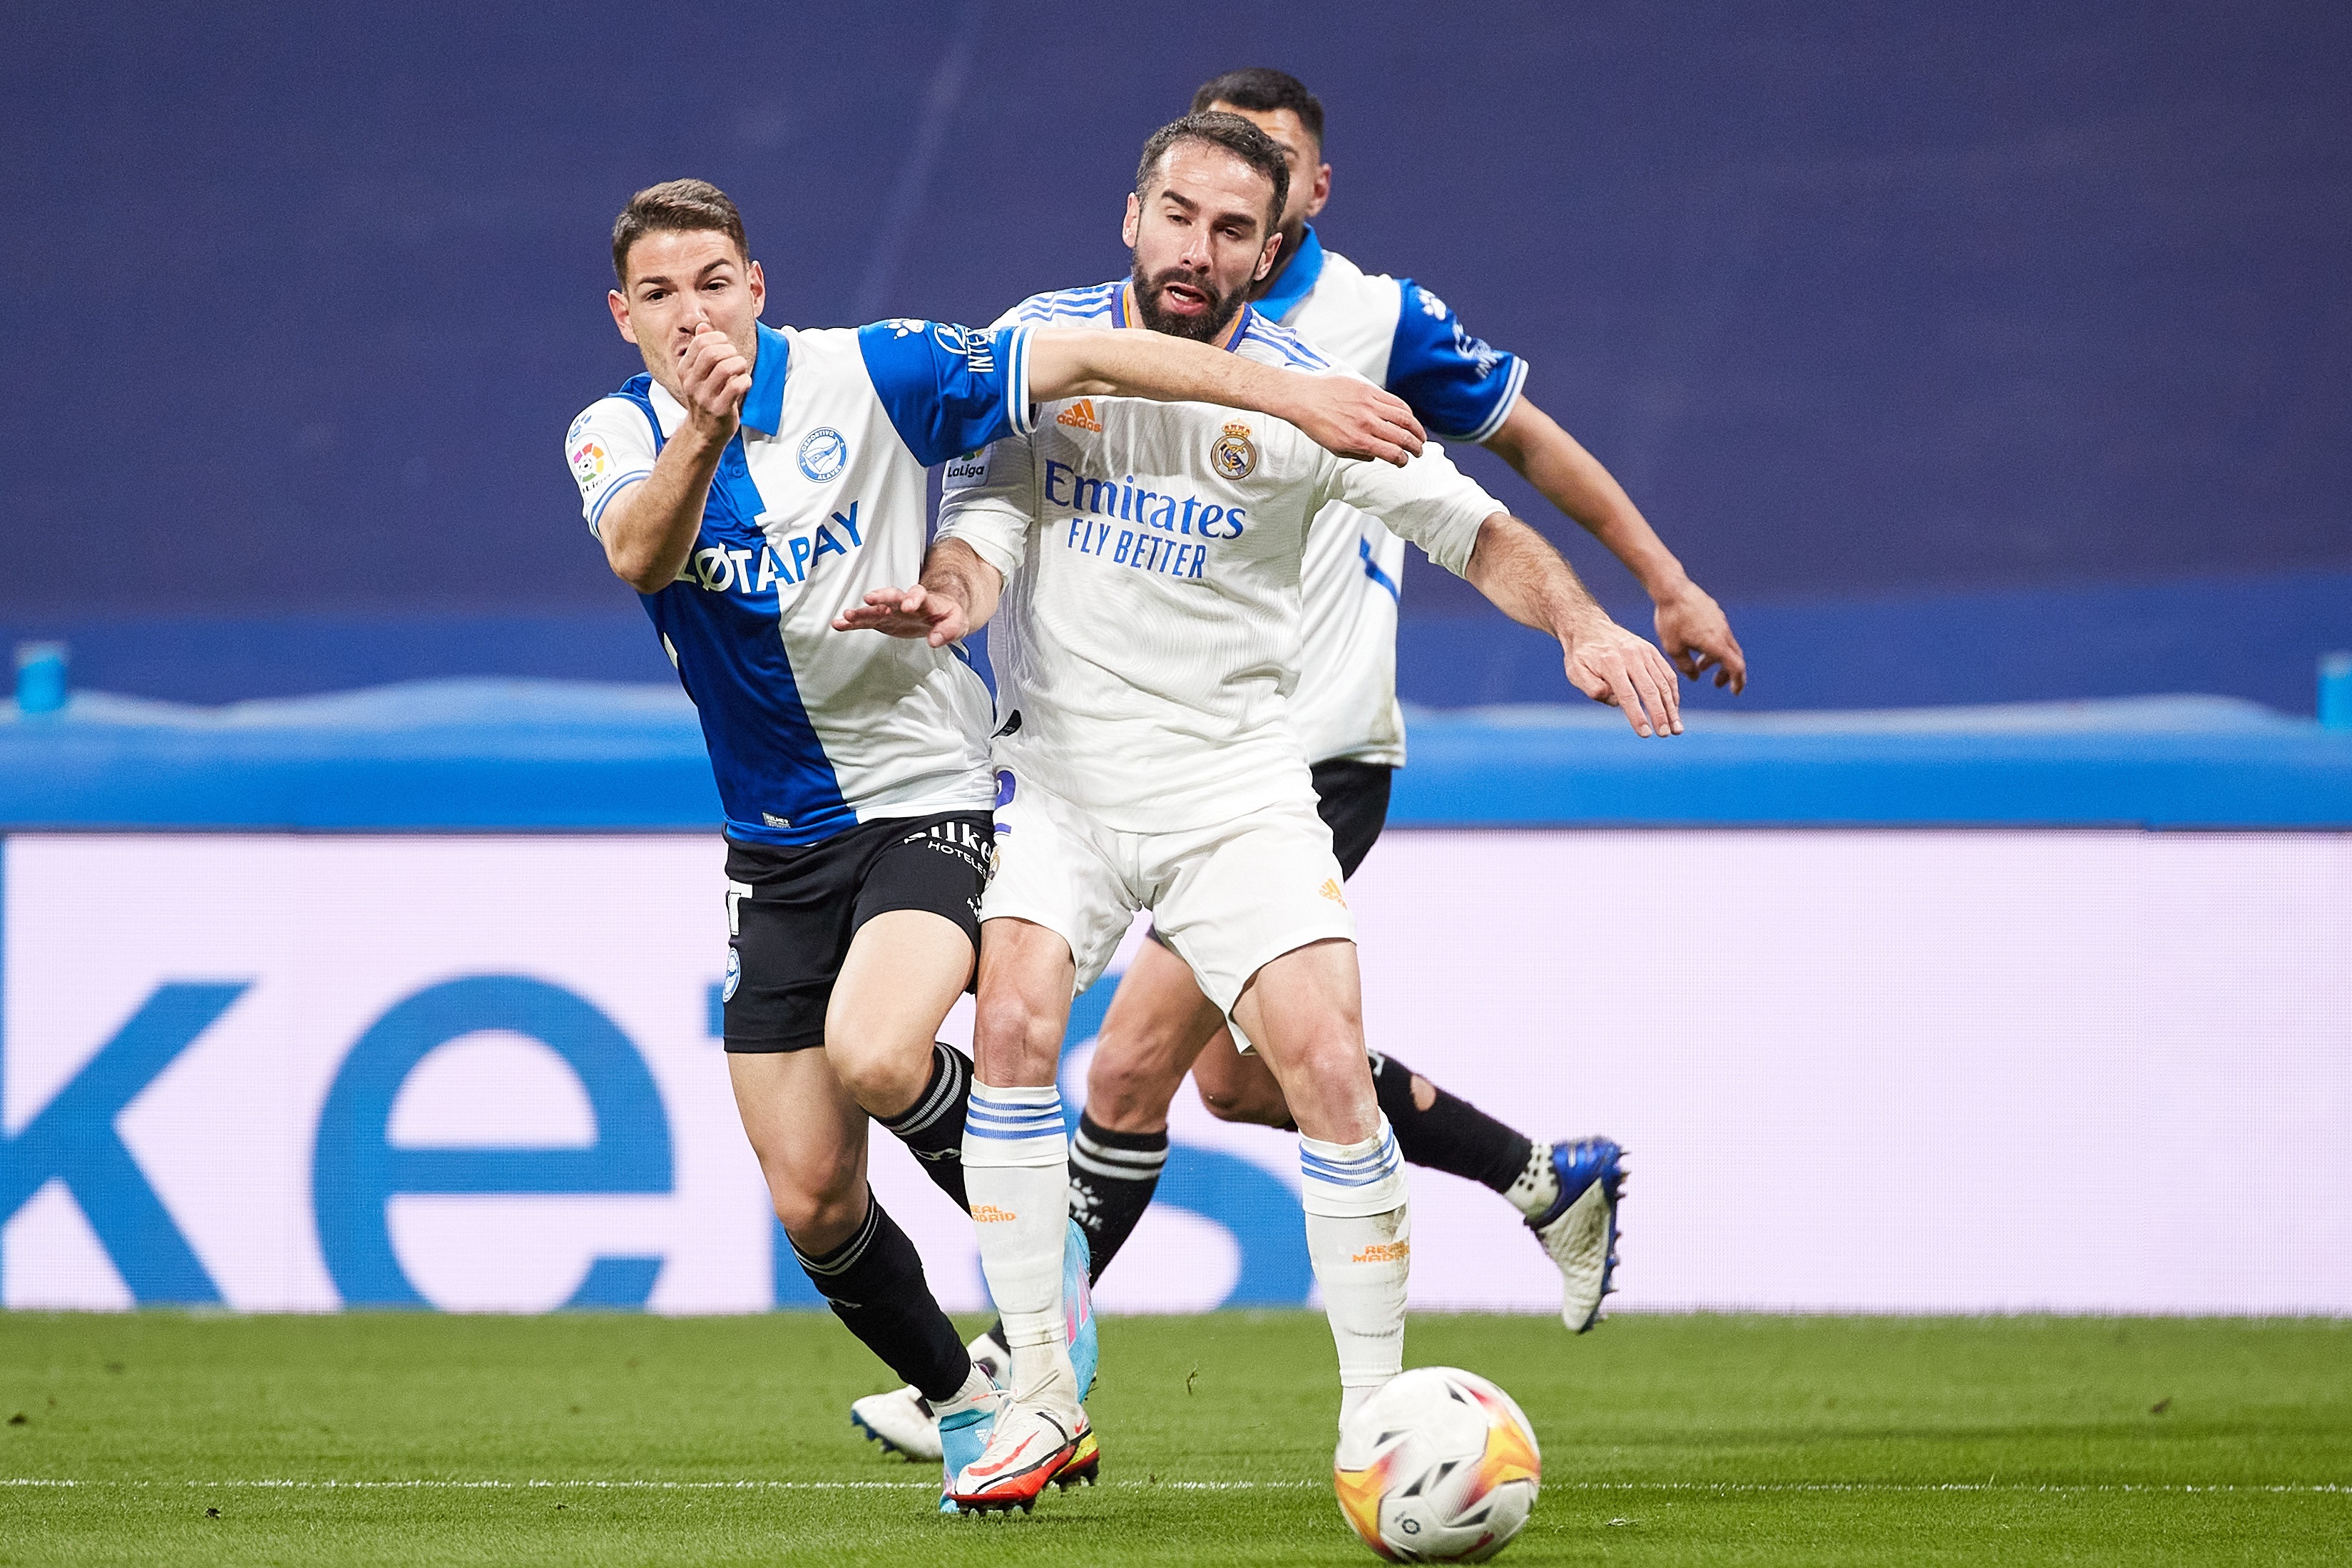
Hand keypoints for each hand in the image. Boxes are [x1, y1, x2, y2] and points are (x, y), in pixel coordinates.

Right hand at [679, 321, 751, 435]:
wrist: (704, 433)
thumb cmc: (706, 399)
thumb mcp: (698, 374)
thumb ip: (701, 350)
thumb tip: (703, 326)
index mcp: (685, 370)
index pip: (700, 342)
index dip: (718, 338)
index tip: (726, 345)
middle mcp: (692, 383)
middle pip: (712, 352)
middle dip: (730, 350)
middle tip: (735, 358)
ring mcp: (705, 397)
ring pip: (725, 367)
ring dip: (739, 364)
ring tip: (741, 370)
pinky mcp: (719, 410)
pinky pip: (736, 386)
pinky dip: (745, 380)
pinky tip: (744, 383)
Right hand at [832, 584, 969, 645]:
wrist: (937, 611)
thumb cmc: (947, 615)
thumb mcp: (956, 623)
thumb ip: (947, 631)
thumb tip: (935, 641)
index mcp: (926, 600)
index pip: (919, 594)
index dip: (914, 598)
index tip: (908, 605)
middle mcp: (905, 602)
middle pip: (892, 596)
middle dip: (881, 597)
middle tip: (869, 599)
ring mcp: (892, 610)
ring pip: (875, 609)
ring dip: (861, 611)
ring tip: (846, 615)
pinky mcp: (882, 620)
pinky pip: (865, 621)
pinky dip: (852, 623)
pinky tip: (838, 624)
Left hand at [1287, 377, 1425, 465]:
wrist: (1304, 399)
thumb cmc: (1317, 424)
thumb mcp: (1336, 449)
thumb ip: (1360, 454)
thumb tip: (1377, 455)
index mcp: (1359, 441)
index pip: (1392, 453)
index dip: (1403, 459)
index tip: (1404, 461)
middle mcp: (1367, 423)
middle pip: (1402, 436)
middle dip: (1415, 446)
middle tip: (1419, 450)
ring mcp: (1370, 405)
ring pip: (1404, 417)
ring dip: (1416, 428)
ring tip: (1420, 435)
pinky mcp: (1369, 390)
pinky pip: (1394, 401)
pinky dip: (1406, 411)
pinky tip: (1408, 417)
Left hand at [1562, 621, 1683, 737]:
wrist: (1589, 627)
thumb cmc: (1581, 655)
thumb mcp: (1575, 671)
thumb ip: (1591, 687)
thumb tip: (1614, 700)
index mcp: (1611, 662)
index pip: (1627, 694)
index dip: (1637, 715)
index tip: (1645, 733)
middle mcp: (1631, 655)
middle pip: (1650, 689)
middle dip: (1660, 714)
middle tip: (1665, 734)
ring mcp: (1644, 651)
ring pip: (1663, 682)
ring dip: (1672, 707)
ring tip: (1677, 728)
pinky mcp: (1652, 651)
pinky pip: (1667, 674)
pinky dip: (1673, 693)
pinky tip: (1674, 709)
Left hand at [1654, 582, 1745, 692]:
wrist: (1672, 588)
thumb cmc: (1670, 619)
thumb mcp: (1673, 648)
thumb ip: (1686, 666)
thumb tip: (1695, 677)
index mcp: (1716, 644)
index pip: (1736, 667)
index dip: (1737, 682)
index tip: (1734, 691)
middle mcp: (1723, 632)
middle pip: (1734, 658)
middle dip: (1727, 673)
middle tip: (1716, 683)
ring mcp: (1720, 621)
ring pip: (1726, 645)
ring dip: (1717, 659)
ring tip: (1701, 665)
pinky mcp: (1715, 613)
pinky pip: (1720, 633)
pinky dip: (1714, 645)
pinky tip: (1697, 645)